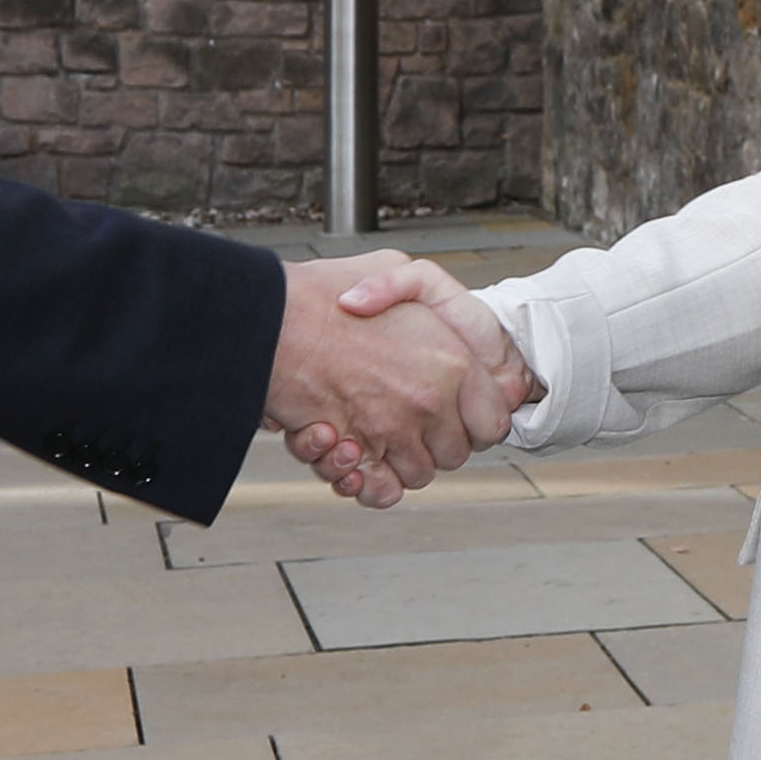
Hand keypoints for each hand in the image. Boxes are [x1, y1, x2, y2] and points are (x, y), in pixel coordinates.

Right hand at [263, 255, 505, 508]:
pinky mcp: (353, 453)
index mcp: (452, 362)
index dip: (475, 419)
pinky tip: (351, 453)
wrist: (266, 319)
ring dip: (396, 459)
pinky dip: (368, 482)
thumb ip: (425, 290)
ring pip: (417, 474)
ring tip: (372, 429)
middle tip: (407, 418)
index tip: (458, 412)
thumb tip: (447, 322)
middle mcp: (429, 403)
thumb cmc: (322, 294)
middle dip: (434, 442)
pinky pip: (379, 490)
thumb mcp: (392, 269)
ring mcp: (391, 432)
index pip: (493, 419)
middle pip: (456, 453)